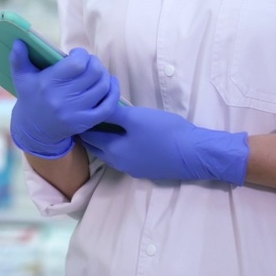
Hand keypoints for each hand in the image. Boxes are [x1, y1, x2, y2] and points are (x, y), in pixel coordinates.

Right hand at [9, 41, 121, 158]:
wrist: (34, 130)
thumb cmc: (30, 98)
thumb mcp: (21, 78)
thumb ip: (18, 58)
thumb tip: (18, 41)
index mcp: (48, 83)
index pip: (77, 64)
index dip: (82, 54)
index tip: (76, 54)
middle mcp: (63, 98)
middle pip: (94, 73)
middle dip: (95, 62)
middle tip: (89, 62)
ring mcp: (76, 112)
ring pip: (103, 87)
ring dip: (104, 75)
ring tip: (97, 72)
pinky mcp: (85, 122)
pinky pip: (108, 106)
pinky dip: (113, 92)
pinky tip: (110, 84)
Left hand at [79, 105, 249, 185]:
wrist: (194, 153)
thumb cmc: (164, 132)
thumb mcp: (136, 117)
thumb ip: (113, 113)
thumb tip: (93, 106)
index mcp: (113, 150)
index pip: (88, 136)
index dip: (83, 121)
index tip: (81, 107)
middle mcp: (118, 163)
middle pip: (96, 146)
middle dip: (91, 132)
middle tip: (91, 112)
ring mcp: (132, 168)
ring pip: (110, 152)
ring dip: (105, 139)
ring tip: (108, 121)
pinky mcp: (145, 169)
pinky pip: (124, 156)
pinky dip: (119, 145)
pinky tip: (128, 135)